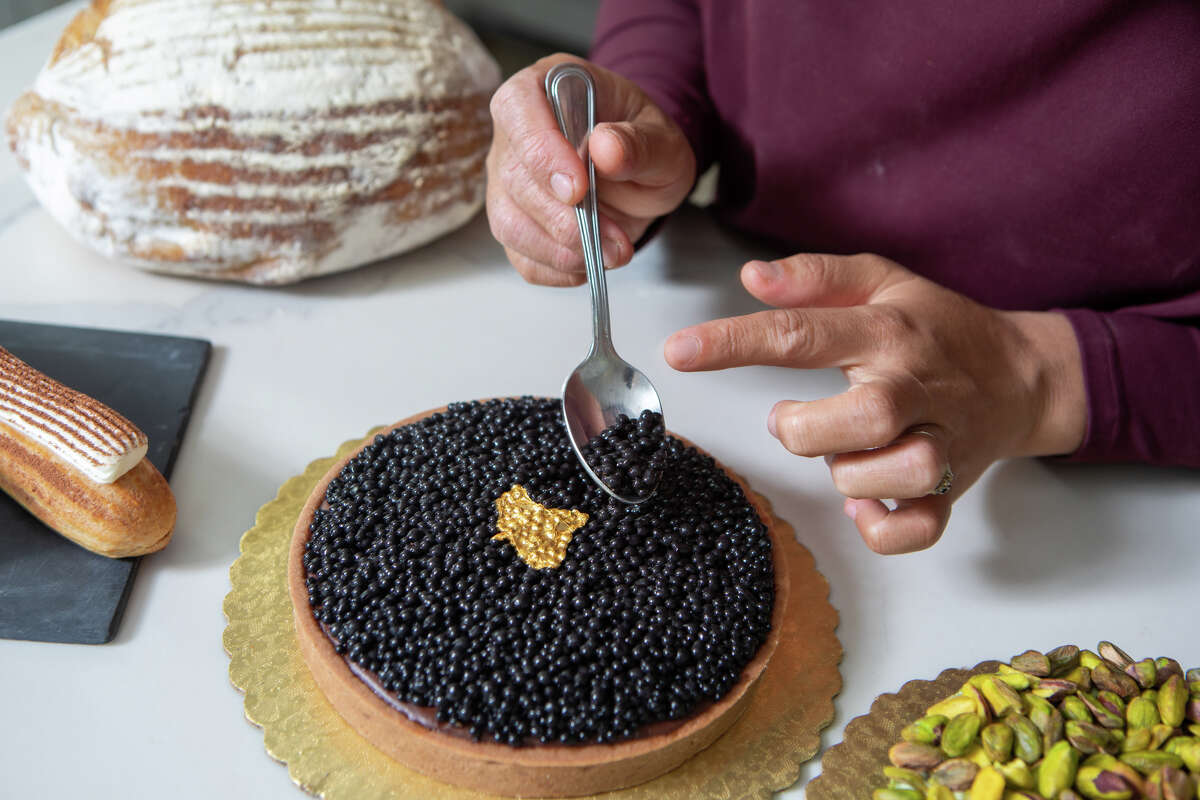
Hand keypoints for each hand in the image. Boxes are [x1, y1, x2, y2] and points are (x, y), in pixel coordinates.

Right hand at [486, 54, 695, 285]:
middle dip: (563, 219)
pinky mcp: (515, 222)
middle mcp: (515, 133)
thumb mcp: (662, 139)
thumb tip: (606, 148)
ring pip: (509, 222)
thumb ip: (640, 143)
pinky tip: (588, 263)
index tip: (578, 189)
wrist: (641, 173)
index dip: (541, 152)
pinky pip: (520, 255)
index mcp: (545, 88)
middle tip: (612, 239)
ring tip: (610, 255)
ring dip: (559, 250)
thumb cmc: (644, 144)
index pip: (517, 109)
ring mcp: (508, 180)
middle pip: (513, 177)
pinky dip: (556, 270)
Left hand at [664, 253, 1087, 553]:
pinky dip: (880, 529)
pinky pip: (916, 529)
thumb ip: (815, 278)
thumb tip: (751, 277)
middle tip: (791, 420)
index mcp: (887, 332)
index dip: (733, 343)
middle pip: (861, 416)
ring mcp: (941, 442)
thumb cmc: (938, 328)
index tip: (679, 351)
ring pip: (895, 474)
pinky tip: (864, 504)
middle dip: (807, 428)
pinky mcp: (951, 490)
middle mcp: (915, 387)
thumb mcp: (882, 282)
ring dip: (850, 475)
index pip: (801, 333)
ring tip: (841, 455)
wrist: (1022, 375)